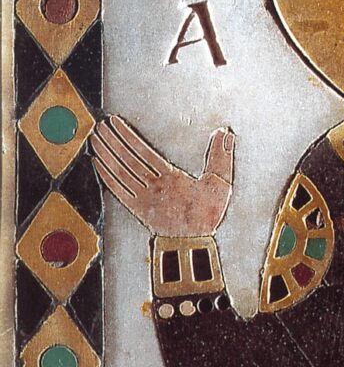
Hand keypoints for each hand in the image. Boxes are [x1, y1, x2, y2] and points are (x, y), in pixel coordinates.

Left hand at [91, 116, 234, 237]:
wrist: (193, 244)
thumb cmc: (207, 213)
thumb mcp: (221, 184)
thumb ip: (221, 157)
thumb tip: (224, 133)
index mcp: (171, 178)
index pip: (142, 152)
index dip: (126, 136)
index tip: (114, 122)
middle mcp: (153, 187)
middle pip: (126, 160)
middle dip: (111, 141)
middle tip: (99, 126)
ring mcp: (142, 199)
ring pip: (119, 173)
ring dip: (105, 154)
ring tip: (95, 139)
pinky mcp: (136, 209)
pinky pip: (117, 190)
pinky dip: (106, 175)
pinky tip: (98, 163)